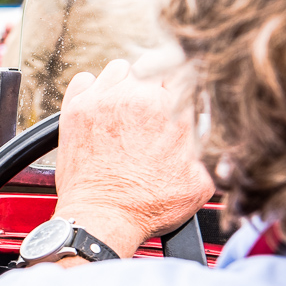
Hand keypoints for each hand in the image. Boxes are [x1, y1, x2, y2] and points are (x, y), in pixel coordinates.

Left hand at [53, 55, 213, 259]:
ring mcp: (101, 100)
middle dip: (154, 85)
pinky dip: (92, 90)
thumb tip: (210, 134)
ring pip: (119, 69)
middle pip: (151, 67)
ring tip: (125, 110)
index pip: (183, 72)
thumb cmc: (147, 205)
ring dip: (124, 84)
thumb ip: (208, 148)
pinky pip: (84, 80)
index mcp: (170, 109)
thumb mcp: (200, 181)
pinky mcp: (75, 110)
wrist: (102, 218)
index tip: (178, 98)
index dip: (182, 86)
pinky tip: (99, 110)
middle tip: (151, 111)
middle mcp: (134, 97)